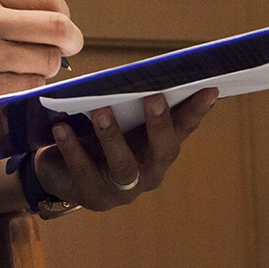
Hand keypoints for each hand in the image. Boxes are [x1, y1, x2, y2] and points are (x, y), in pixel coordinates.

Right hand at [0, 0, 83, 115]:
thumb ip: (4, 4)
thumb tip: (52, 19)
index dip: (65, 13)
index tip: (62, 24)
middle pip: (57, 28)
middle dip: (71, 41)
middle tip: (68, 48)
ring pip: (47, 62)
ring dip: (47, 67)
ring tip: (28, 65)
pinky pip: (28, 86)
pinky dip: (29, 85)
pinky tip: (13, 80)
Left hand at [34, 88, 217, 211]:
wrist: (59, 171)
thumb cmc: (94, 135)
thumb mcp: (115, 117)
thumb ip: (128, 101)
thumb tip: (136, 71)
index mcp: (160, 148)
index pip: (184, 128)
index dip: (197, 110)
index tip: (209, 88)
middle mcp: (149, 172)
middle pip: (163, 150)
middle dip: (160, 123)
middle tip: (154, 96)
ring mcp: (123, 189)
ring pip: (124, 165)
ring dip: (113, 136)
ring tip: (100, 110)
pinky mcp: (93, 196)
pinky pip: (83, 171)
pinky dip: (73, 147)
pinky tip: (62, 127)